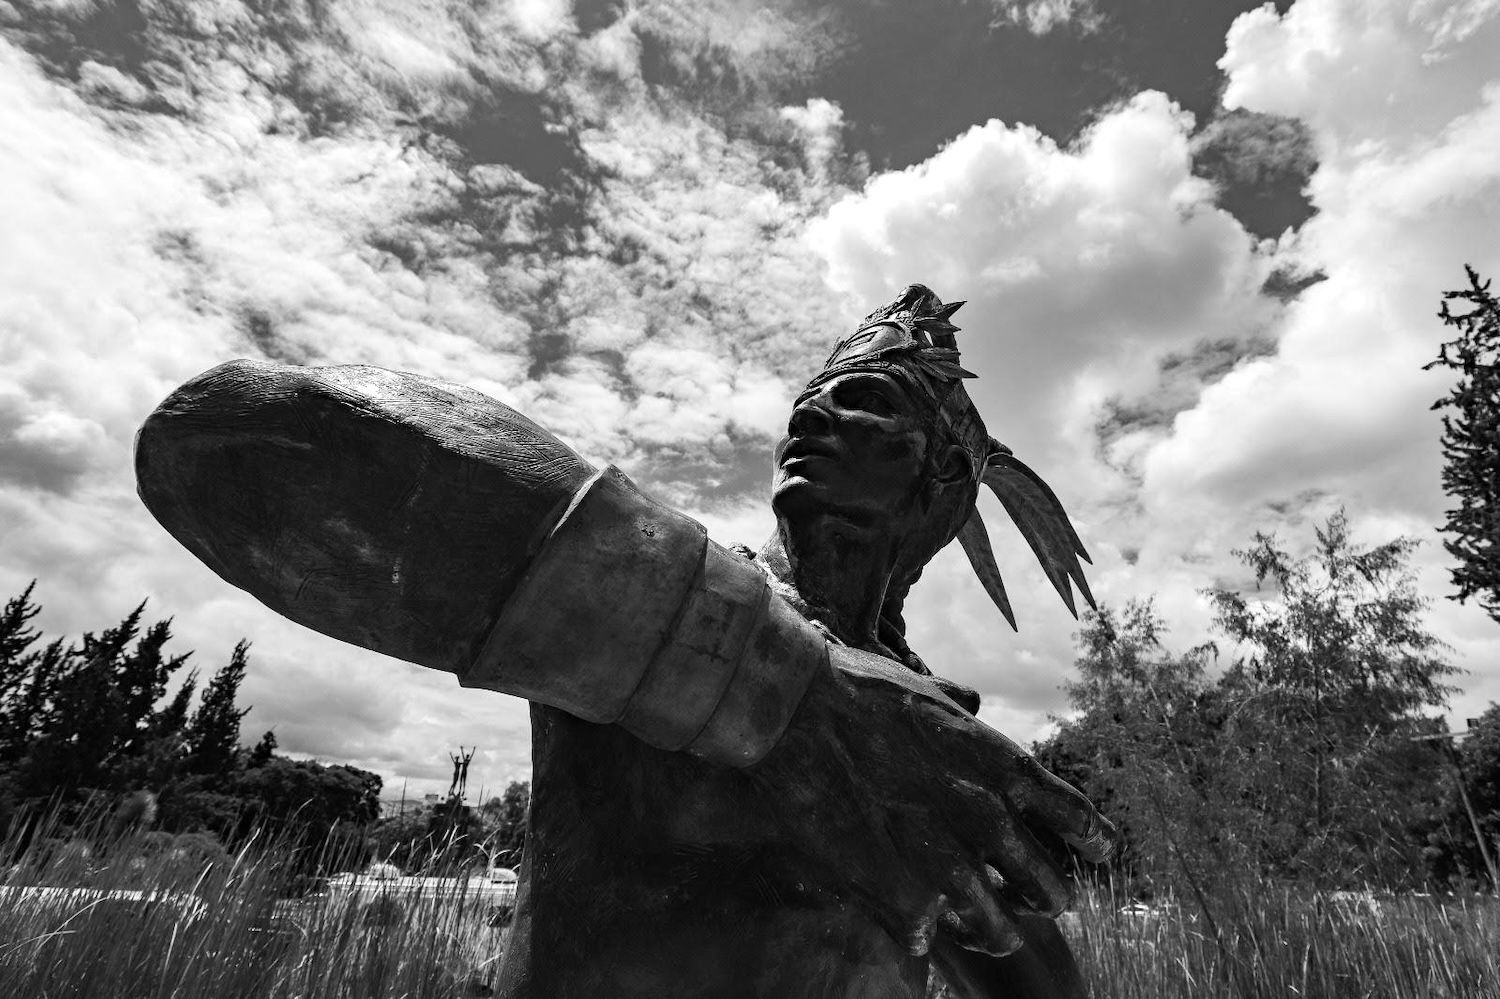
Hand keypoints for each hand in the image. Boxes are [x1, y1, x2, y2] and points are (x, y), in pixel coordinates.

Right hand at [751, 644, 1114, 957]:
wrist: (794, 710)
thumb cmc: (854, 690)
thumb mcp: (924, 687)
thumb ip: (958, 706)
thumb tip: (973, 700)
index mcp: (999, 765)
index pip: (1073, 815)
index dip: (1093, 838)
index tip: (1102, 852)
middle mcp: (984, 817)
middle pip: (1047, 885)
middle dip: (1048, 896)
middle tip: (1045, 901)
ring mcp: (944, 862)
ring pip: (996, 928)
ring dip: (992, 932)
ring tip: (988, 935)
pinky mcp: (899, 895)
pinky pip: (927, 935)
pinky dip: (919, 930)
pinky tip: (912, 925)